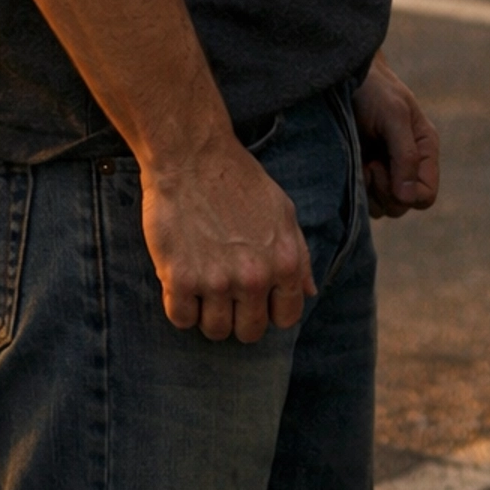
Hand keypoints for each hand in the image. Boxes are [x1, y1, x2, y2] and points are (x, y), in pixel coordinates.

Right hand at [141, 137, 315, 341]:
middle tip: (226, 295)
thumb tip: (309, 292)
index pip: (286, 318)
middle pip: (249, 332)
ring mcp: (216, 281)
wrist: (192, 157)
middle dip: (239, 318)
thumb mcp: (283, 212)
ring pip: (215, 331)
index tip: (256, 299)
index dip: (271, 311)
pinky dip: (180, 307)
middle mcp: (254, 278)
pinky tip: (182, 283)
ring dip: (208, 315)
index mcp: (284, 263)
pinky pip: (181, 319)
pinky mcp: (180, 279)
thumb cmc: (239, 181)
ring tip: (204, 287)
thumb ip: (299, 256)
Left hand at [354, 49, 439, 217]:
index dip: (407, 194)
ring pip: (382, 207)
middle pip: (403, 205)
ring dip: (369, 191)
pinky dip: (356, 189)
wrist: (345, 76)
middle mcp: (407, 165)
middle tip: (370, 164)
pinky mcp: (362, 173)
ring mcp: (384, 171)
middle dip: (384, 190)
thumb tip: (408, 197)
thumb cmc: (374, 90)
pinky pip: (363, 200)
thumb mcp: (394, 116)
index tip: (383, 169)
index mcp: (424, 150)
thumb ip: (405, 155)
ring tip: (361, 162)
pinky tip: (351, 164)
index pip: (426, 196)